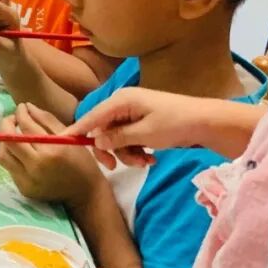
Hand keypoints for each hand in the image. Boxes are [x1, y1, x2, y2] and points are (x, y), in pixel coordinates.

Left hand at [0, 103, 104, 206]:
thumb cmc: (81, 161)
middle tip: (13, 119)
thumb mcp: (70, 136)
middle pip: (8, 140)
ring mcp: (27, 180)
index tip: (22, 107)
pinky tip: (21, 152)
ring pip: (2, 155)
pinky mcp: (23, 189)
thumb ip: (47, 119)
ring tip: (14, 135)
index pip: (26, 126)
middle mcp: (36, 166)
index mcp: (51, 151)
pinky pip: (9, 168)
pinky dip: (12, 156)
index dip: (21, 113)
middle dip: (6, 124)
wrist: (85, 194)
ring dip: (4, 142)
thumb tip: (27, 106)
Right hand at [66, 87, 214, 169]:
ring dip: (127, 154)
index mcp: (121, 101)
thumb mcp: (145, 134)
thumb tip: (96, 141)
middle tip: (115, 167)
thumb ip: (117, 138)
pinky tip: (151, 158)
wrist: (207, 123)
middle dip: (110, 150)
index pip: (91, 117)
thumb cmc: (176, 123)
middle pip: (102, 130)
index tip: (60, 141)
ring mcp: (133, 114)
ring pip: (116, 138)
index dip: (76, 130)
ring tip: (145, 162)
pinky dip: (136, 151)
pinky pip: (129, 139)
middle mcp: (123, 105)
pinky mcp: (142, 123)